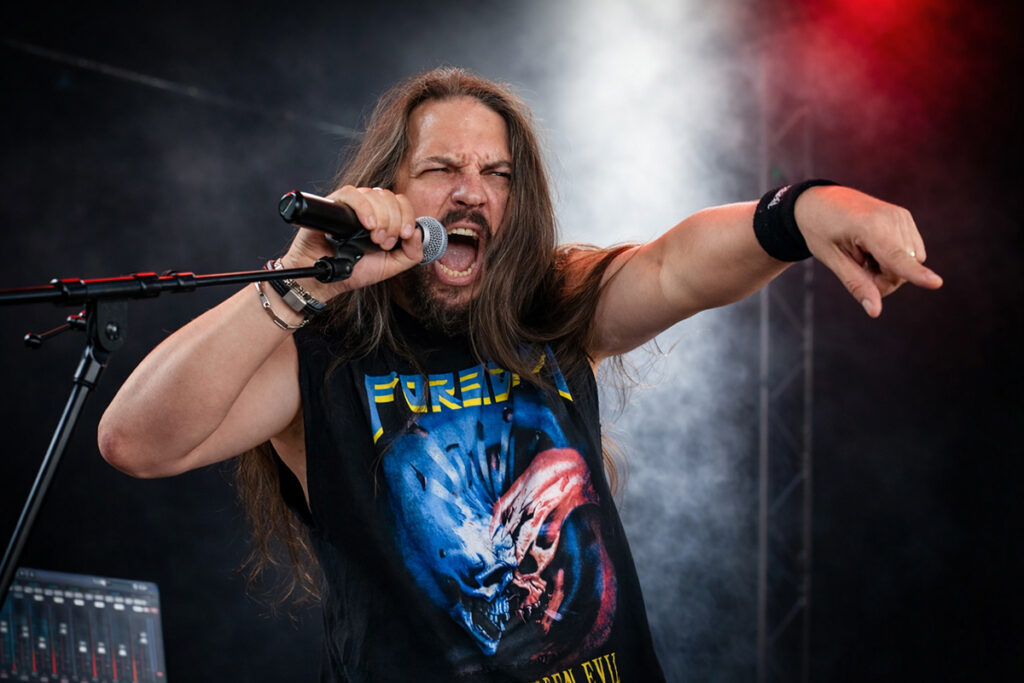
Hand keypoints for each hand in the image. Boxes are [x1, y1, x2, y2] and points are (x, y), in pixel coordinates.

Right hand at [279, 185, 422, 299]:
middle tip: (384, 243)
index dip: (407, 217)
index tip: (404, 236)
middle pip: (390, 198)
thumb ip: (411, 254)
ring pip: (374, 194)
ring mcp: (351, 204)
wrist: (326, 279)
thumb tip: (417, 232)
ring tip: (373, 239)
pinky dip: (363, 208)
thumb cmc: (354, 270)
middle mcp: (368, 207)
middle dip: (393, 222)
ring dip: (381, 219)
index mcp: (384, 217)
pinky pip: (352, 194)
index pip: (402, 202)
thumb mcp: (391, 267)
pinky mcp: (333, 204)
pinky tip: (366, 225)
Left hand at [795, 185, 942, 316]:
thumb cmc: (821, 230)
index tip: (937, 283)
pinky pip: (910, 253)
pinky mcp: (905, 218)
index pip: (896, 257)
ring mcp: (902, 216)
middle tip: (857, 266)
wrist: (820, 200)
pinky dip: (894, 258)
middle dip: (882, 278)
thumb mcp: (832, 260)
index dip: (916, 275)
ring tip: (864, 253)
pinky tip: (874, 247)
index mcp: (869, 226)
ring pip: (910, 263)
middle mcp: (892, 217)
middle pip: (903, 270)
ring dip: (889, 269)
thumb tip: (875, 312)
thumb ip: (857, 285)